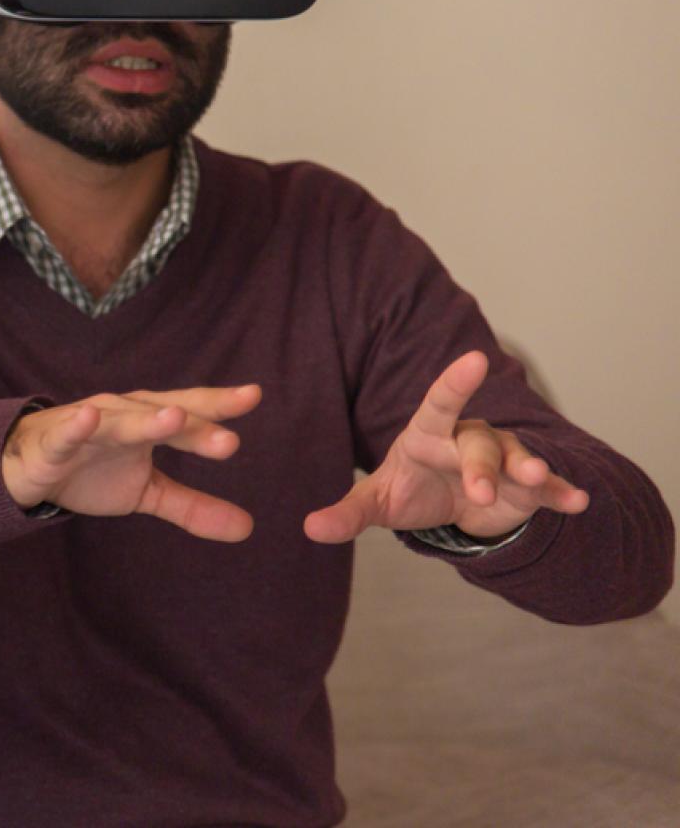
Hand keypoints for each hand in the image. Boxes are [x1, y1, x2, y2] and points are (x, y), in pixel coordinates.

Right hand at [1, 385, 262, 541]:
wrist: (27, 469)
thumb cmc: (92, 471)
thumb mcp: (147, 492)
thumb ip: (193, 506)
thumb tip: (248, 528)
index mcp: (148, 422)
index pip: (188, 412)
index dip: (218, 406)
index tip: (253, 396)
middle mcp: (123, 415)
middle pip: (161, 414)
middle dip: (193, 425)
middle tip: (228, 443)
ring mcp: (88, 426)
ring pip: (120, 421)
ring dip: (145, 419)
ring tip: (173, 418)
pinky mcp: (55, 443)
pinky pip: (67, 434)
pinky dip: (76, 425)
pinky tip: (88, 417)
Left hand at [304, 351, 590, 544]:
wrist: (451, 507)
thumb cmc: (411, 489)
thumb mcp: (378, 502)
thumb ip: (348, 513)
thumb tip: (310, 529)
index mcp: (428, 435)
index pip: (438, 404)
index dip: (454, 383)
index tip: (475, 359)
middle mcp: (469, 440)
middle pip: (478, 444)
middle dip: (480, 466)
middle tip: (478, 492)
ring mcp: (503, 461)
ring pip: (516, 459)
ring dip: (527, 469)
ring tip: (536, 478)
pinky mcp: (528, 489)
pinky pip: (546, 488)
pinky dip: (561, 492)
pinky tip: (578, 500)